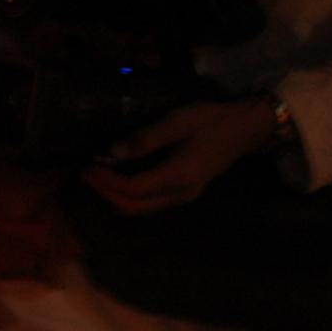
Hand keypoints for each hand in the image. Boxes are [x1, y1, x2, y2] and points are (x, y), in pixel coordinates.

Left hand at [80, 97, 277, 215]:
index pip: (132, 189)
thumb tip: (111, 153)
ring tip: (98, 177)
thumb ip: (143, 139)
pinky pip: (151, 204)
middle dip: (106, 193)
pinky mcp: (185, 193)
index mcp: (178, 176)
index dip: (105, 182)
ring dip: (116, 197)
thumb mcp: (176, 122)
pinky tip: (118, 181)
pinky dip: (130, 196)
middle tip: (87, 174)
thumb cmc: (210, 121)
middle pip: (134, 207)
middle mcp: (180, 194)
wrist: (244, 129)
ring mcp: (184, 196)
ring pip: (142, 209)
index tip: (87, 167)